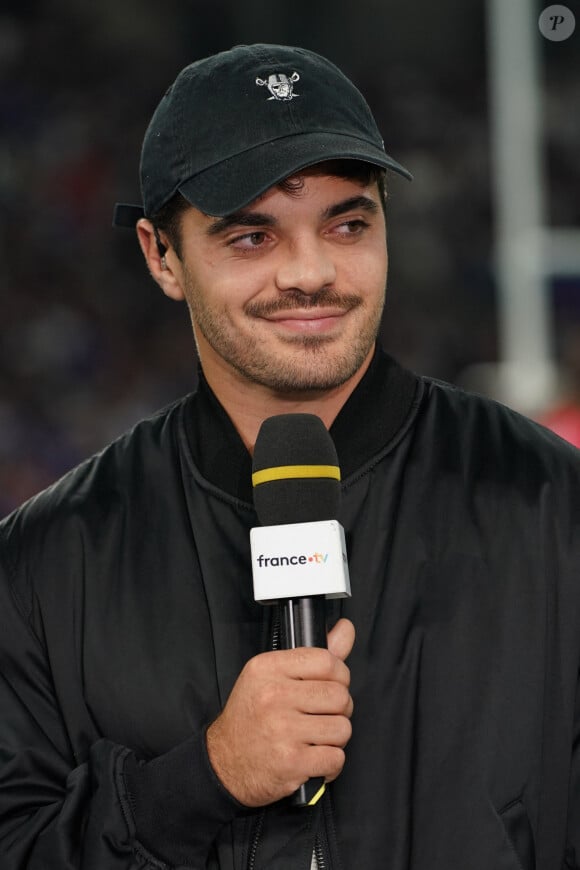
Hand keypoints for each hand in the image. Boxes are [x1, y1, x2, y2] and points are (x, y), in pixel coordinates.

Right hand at [206, 618, 354, 806]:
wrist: (225, 761)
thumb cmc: (251, 716)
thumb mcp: (272, 676)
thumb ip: (313, 656)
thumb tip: (346, 629)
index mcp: (268, 668)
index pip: (327, 660)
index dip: (339, 675)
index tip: (331, 685)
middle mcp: (273, 695)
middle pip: (340, 696)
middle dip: (340, 709)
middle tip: (322, 715)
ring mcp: (282, 730)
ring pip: (342, 728)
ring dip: (335, 738)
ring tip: (316, 737)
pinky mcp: (291, 762)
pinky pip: (335, 758)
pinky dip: (330, 763)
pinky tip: (313, 757)